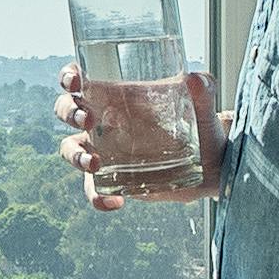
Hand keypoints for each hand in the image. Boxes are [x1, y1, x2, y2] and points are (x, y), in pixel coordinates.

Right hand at [58, 72, 217, 208]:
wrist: (212, 167)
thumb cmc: (201, 127)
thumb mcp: (204, 108)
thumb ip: (203, 90)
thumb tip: (195, 77)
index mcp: (117, 95)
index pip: (80, 80)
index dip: (69, 77)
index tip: (76, 81)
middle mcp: (103, 121)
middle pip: (66, 110)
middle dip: (69, 112)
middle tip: (89, 120)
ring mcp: (104, 150)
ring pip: (69, 149)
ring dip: (74, 155)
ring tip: (95, 164)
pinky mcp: (112, 178)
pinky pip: (92, 189)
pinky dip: (96, 197)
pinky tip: (116, 202)